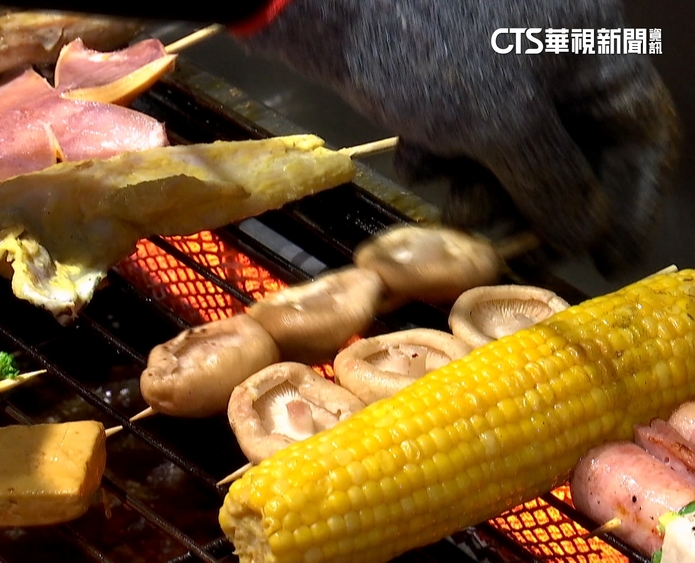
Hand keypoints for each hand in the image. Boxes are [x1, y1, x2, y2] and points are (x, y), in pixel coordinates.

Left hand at [237, 0, 679, 275]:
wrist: (332, 6)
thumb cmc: (430, 50)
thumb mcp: (504, 122)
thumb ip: (554, 184)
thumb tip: (584, 233)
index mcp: (591, 51)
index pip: (641, 132)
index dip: (631, 202)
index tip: (606, 261)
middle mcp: (549, 60)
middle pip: (569, 155)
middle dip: (536, 206)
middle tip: (510, 249)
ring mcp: (489, 73)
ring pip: (507, 157)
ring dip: (482, 192)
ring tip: (453, 207)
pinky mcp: (438, 85)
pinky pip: (459, 141)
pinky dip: (442, 161)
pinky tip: (416, 162)